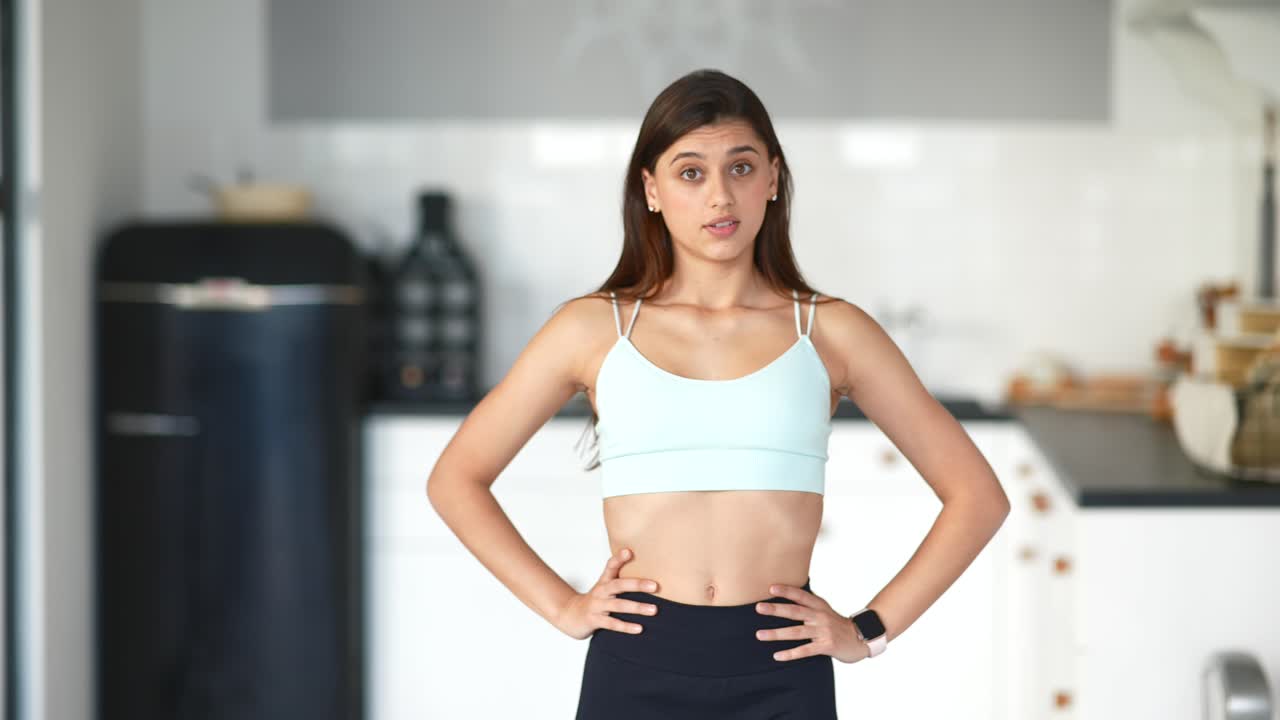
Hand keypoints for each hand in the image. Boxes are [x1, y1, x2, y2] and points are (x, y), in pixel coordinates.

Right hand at [552, 548, 660, 639]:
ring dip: (636, 607)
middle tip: (655, 586)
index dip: (619, 558)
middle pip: (618, 585)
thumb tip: (647, 572)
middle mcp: (600, 591)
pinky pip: (612, 624)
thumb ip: (622, 578)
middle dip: (637, 585)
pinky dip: (626, 626)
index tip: (629, 551)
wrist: (570, 615)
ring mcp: (596, 606)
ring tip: (653, 609)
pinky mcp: (594, 620)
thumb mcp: (605, 586)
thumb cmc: (596, 600)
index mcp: (604, 581)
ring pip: (618, 605)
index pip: (611, 566)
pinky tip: (639, 628)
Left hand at [755, 583, 869, 663]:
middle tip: (758, 607)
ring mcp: (823, 631)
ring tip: (759, 635)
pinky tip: (777, 655)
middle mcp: (820, 616)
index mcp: (819, 605)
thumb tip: (787, 594)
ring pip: (796, 632)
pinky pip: (805, 650)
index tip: (770, 588)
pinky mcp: (826, 646)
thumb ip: (808, 604)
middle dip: (776, 609)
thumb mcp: (825, 610)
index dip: (786, 591)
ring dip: (776, 633)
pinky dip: (790, 653)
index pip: (801, 596)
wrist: (861, 638)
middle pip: (795, 612)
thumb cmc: (837, 624)